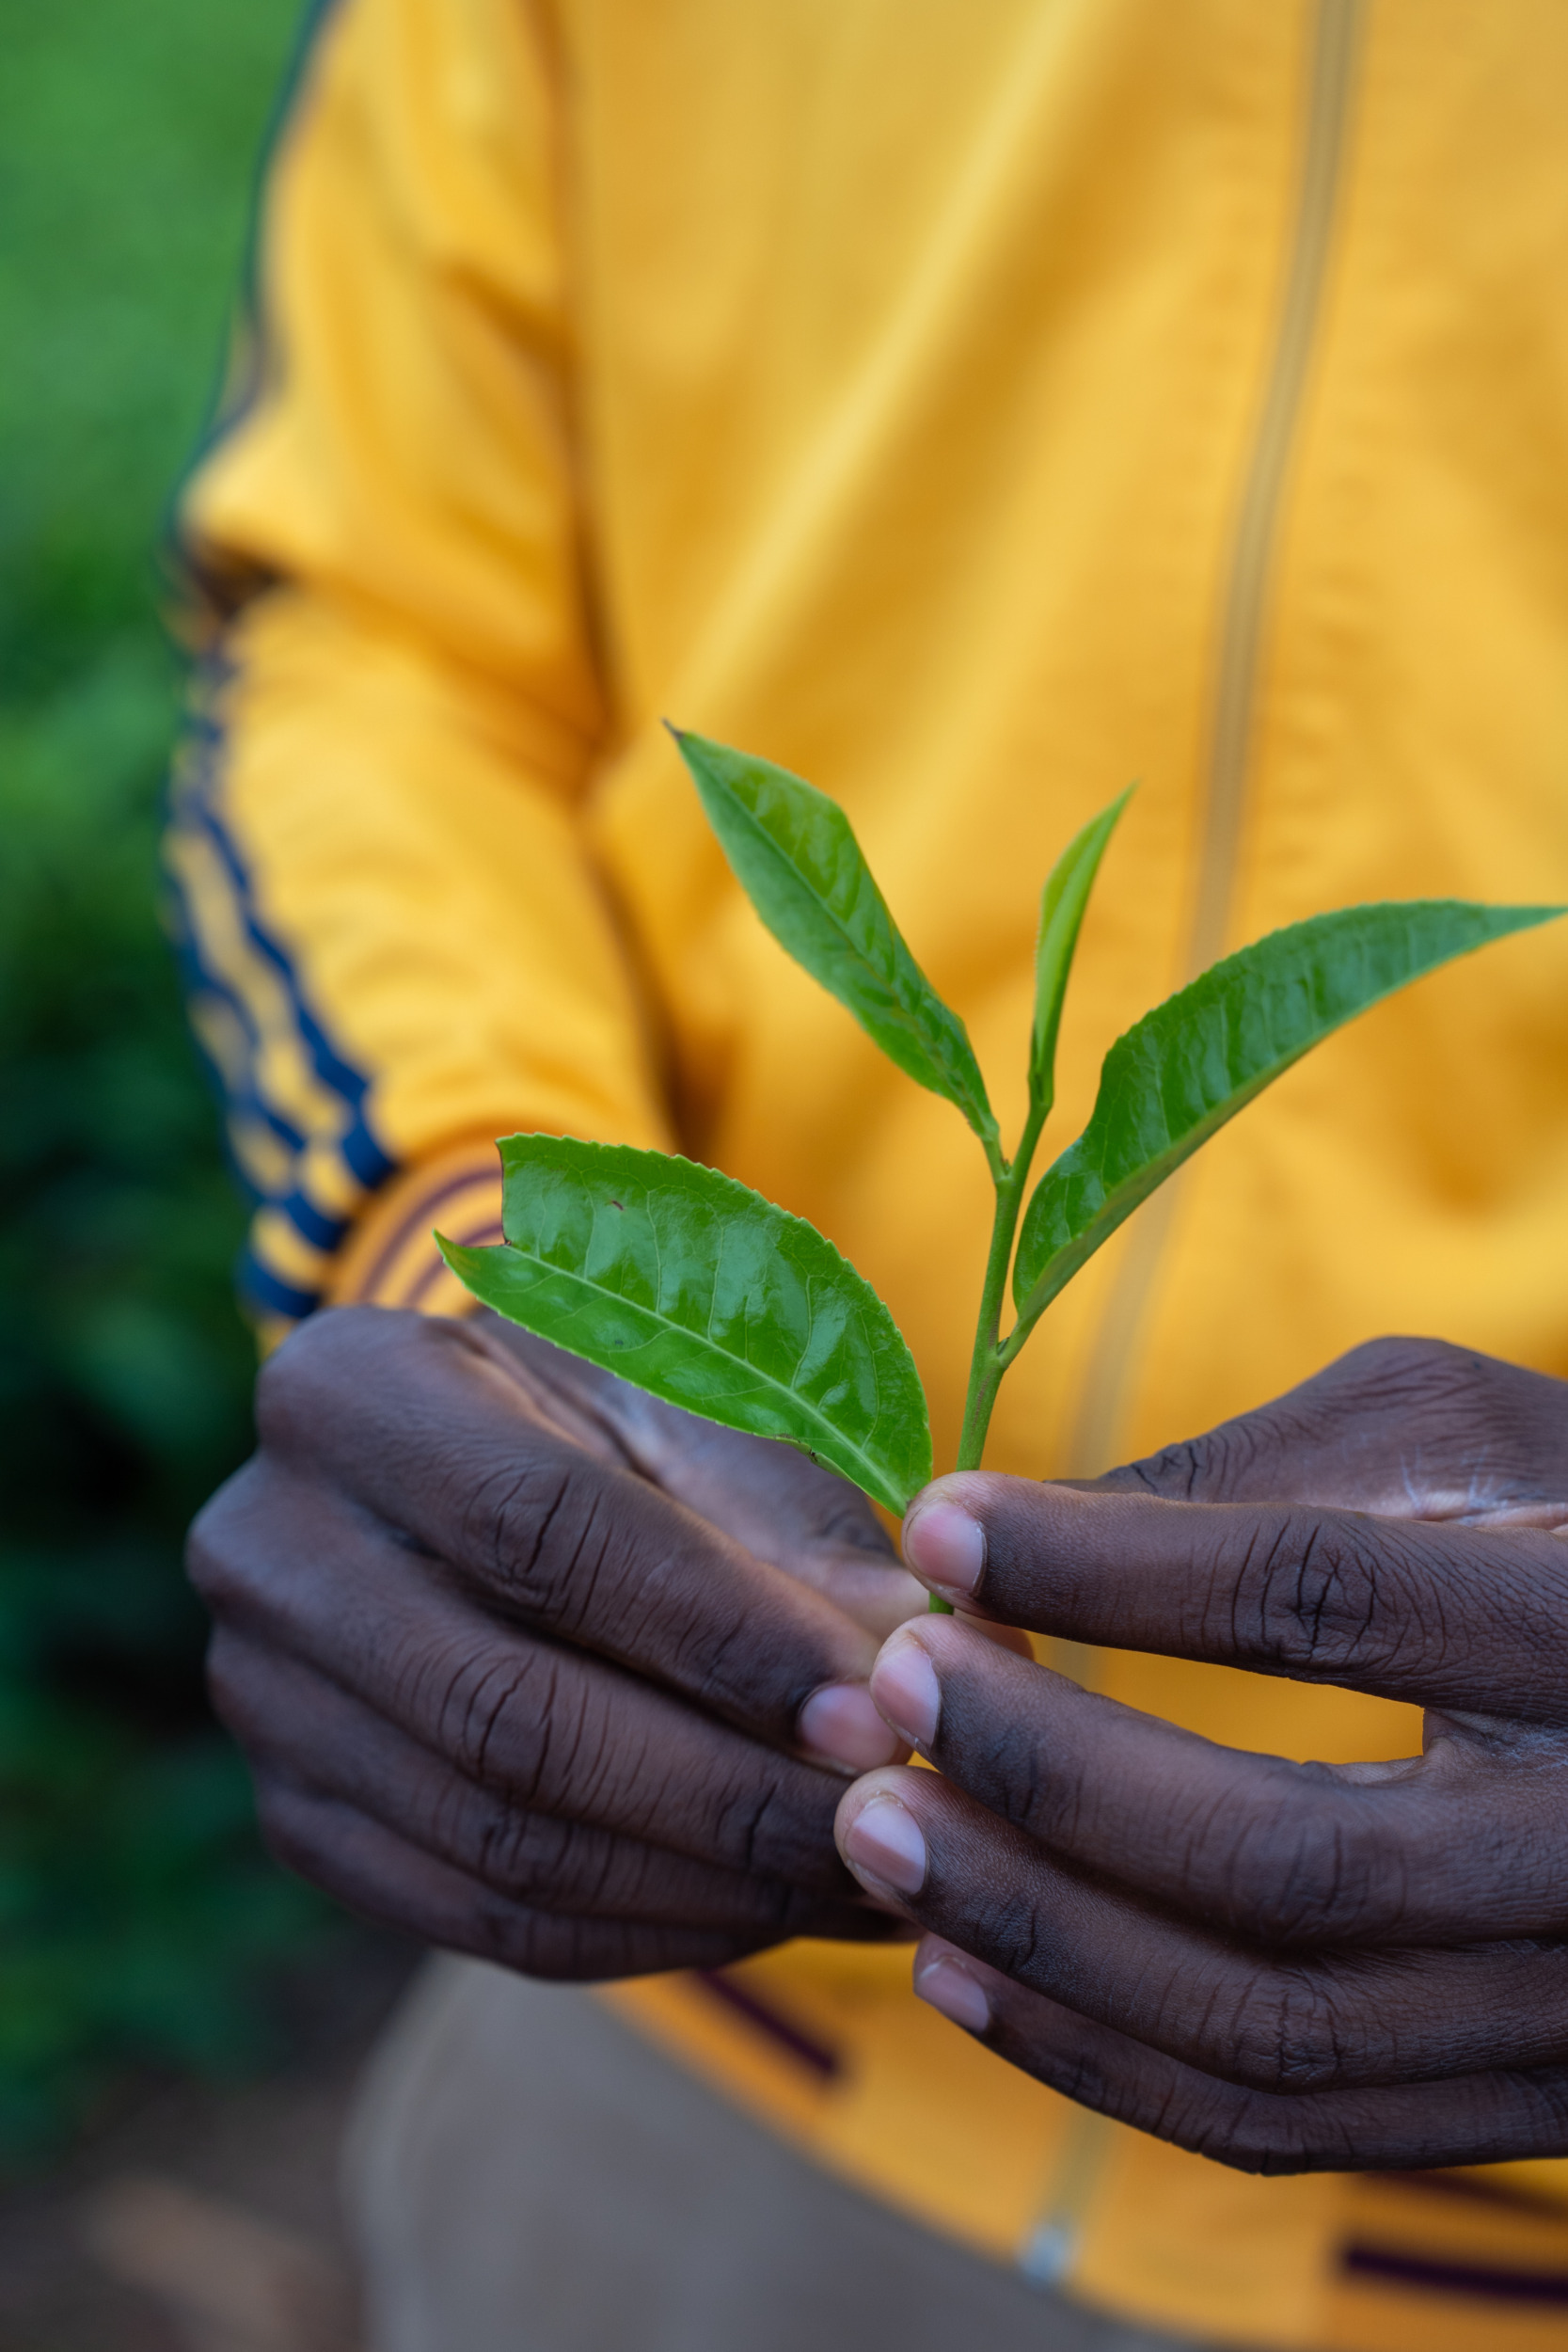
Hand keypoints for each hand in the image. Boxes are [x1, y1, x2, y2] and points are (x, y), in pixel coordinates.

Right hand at [189, 1304, 923, 1979]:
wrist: (461, 1466)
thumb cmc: (603, 1407)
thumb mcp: (692, 1405)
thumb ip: (791, 1519)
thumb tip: (914, 1645)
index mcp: (353, 1390)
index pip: (542, 1531)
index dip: (719, 1633)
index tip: (878, 1705)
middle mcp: (267, 1545)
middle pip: (509, 1713)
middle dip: (729, 1790)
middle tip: (892, 1823)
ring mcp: (264, 1701)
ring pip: (503, 1842)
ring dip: (710, 1885)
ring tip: (868, 1879)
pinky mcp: (302, 1822)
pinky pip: (485, 1920)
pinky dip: (649, 1932)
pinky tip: (775, 1913)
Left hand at [833, 1336, 1567, 2172]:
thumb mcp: (1452, 1431)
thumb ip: (1244, 1478)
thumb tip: (1000, 1541)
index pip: (1319, 1599)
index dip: (1107, 1565)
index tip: (940, 1523)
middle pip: (1286, 1856)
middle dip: (1051, 1777)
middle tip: (890, 1688)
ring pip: (1273, 2026)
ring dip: (1043, 1938)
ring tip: (880, 1829)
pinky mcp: (1523, 2096)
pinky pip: (1292, 2120)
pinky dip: (1106, 2060)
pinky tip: (964, 1967)